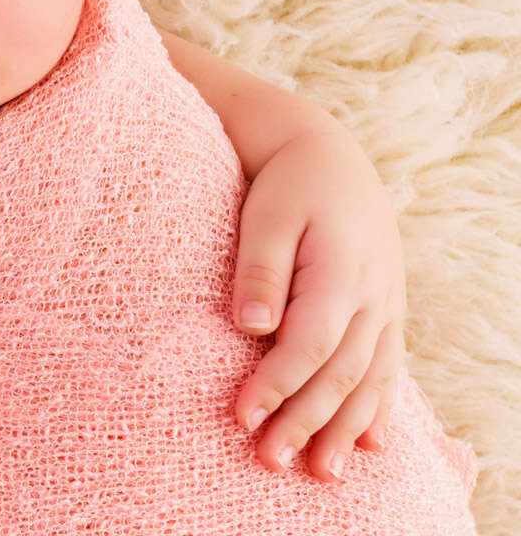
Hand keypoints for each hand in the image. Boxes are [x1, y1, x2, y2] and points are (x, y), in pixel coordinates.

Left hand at [230, 125, 405, 482]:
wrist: (330, 157)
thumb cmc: (288, 185)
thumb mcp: (265, 213)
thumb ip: (258, 268)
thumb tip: (251, 326)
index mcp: (339, 272)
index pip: (308, 344)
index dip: (277, 385)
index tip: (241, 416)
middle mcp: (371, 297)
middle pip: (339, 373)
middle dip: (305, 421)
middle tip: (269, 460)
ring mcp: (385, 307)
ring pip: (369, 380)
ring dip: (344, 429)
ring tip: (321, 472)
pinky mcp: (386, 311)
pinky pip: (388, 369)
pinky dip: (378, 408)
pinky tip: (368, 444)